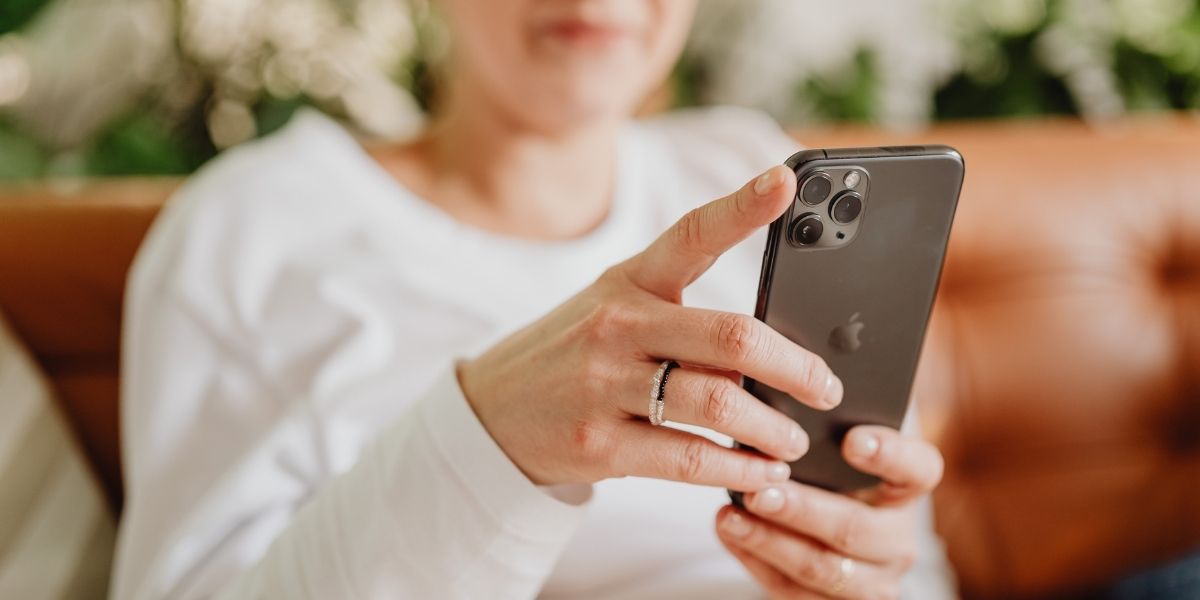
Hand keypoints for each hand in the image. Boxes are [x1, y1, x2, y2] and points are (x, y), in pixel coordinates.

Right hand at [457, 166, 843, 490]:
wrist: (491, 411)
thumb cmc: (575, 352)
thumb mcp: (615, 307)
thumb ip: (683, 311)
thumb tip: (773, 344)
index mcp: (628, 281)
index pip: (691, 233)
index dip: (742, 206)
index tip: (786, 179)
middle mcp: (617, 325)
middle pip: (730, 339)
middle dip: (794, 367)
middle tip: (826, 387)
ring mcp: (604, 386)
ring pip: (717, 405)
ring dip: (771, 428)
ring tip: (793, 439)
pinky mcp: (599, 444)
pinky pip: (688, 460)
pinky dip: (737, 469)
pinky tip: (761, 472)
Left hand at [716, 426, 944, 598]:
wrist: (821, 534)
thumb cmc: (825, 476)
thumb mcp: (831, 455)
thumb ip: (818, 435)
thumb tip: (772, 402)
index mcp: (905, 489)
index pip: (919, 469)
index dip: (890, 455)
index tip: (852, 440)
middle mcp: (898, 538)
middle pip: (857, 528)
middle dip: (804, 510)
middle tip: (763, 490)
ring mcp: (875, 579)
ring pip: (824, 568)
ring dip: (771, 541)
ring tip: (732, 515)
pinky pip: (795, 591)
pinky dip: (755, 560)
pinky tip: (730, 532)